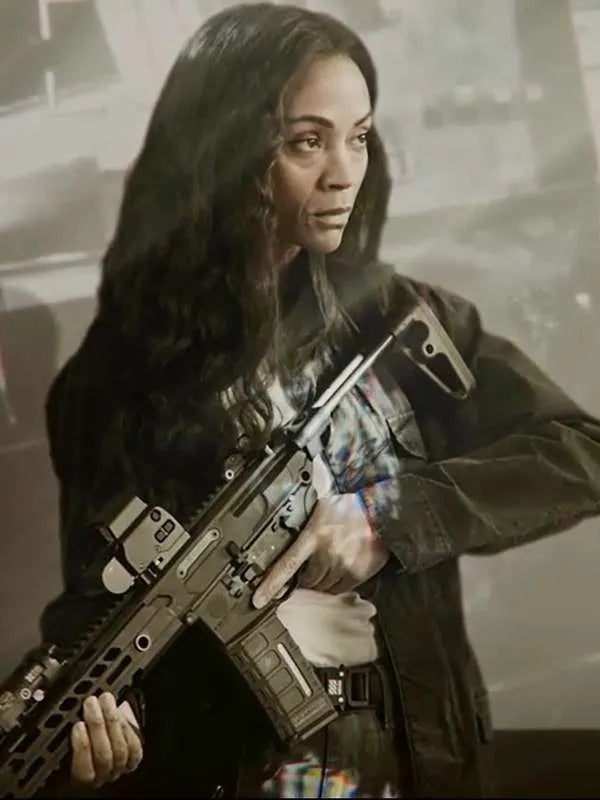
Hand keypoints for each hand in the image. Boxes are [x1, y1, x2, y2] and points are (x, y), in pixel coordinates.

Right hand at [70, 693, 142, 786]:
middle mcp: (101, 777)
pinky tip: (118, 711)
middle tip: (91, 703)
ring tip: (105, 700)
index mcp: (78, 779)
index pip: (83, 771)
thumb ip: (65, 735)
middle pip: (103, 756)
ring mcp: (118, 769)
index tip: (78, 725)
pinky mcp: (133, 759)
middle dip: (97, 725)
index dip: (82, 748)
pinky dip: (125, 726)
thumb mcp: (64, 743)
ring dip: (112, 719)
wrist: (99, 740)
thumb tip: (62, 718)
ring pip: (119, 749)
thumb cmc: (78, 740)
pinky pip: (133, 745)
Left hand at [252, 494, 388, 607]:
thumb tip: (289, 530)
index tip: (258, 599)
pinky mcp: (358, 574)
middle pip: (305, 581)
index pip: (287, 564)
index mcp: (314, 536)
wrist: (380, 512)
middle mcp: (327, 554)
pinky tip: (334, 575)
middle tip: (299, 577)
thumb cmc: (349, 507)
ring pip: (321, 588)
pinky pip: (339, 590)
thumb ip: (307, 524)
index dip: (271, 584)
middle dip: (299, 582)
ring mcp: (343, 566)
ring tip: (320, 572)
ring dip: (317, 585)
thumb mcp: (321, 508)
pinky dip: (333, 586)